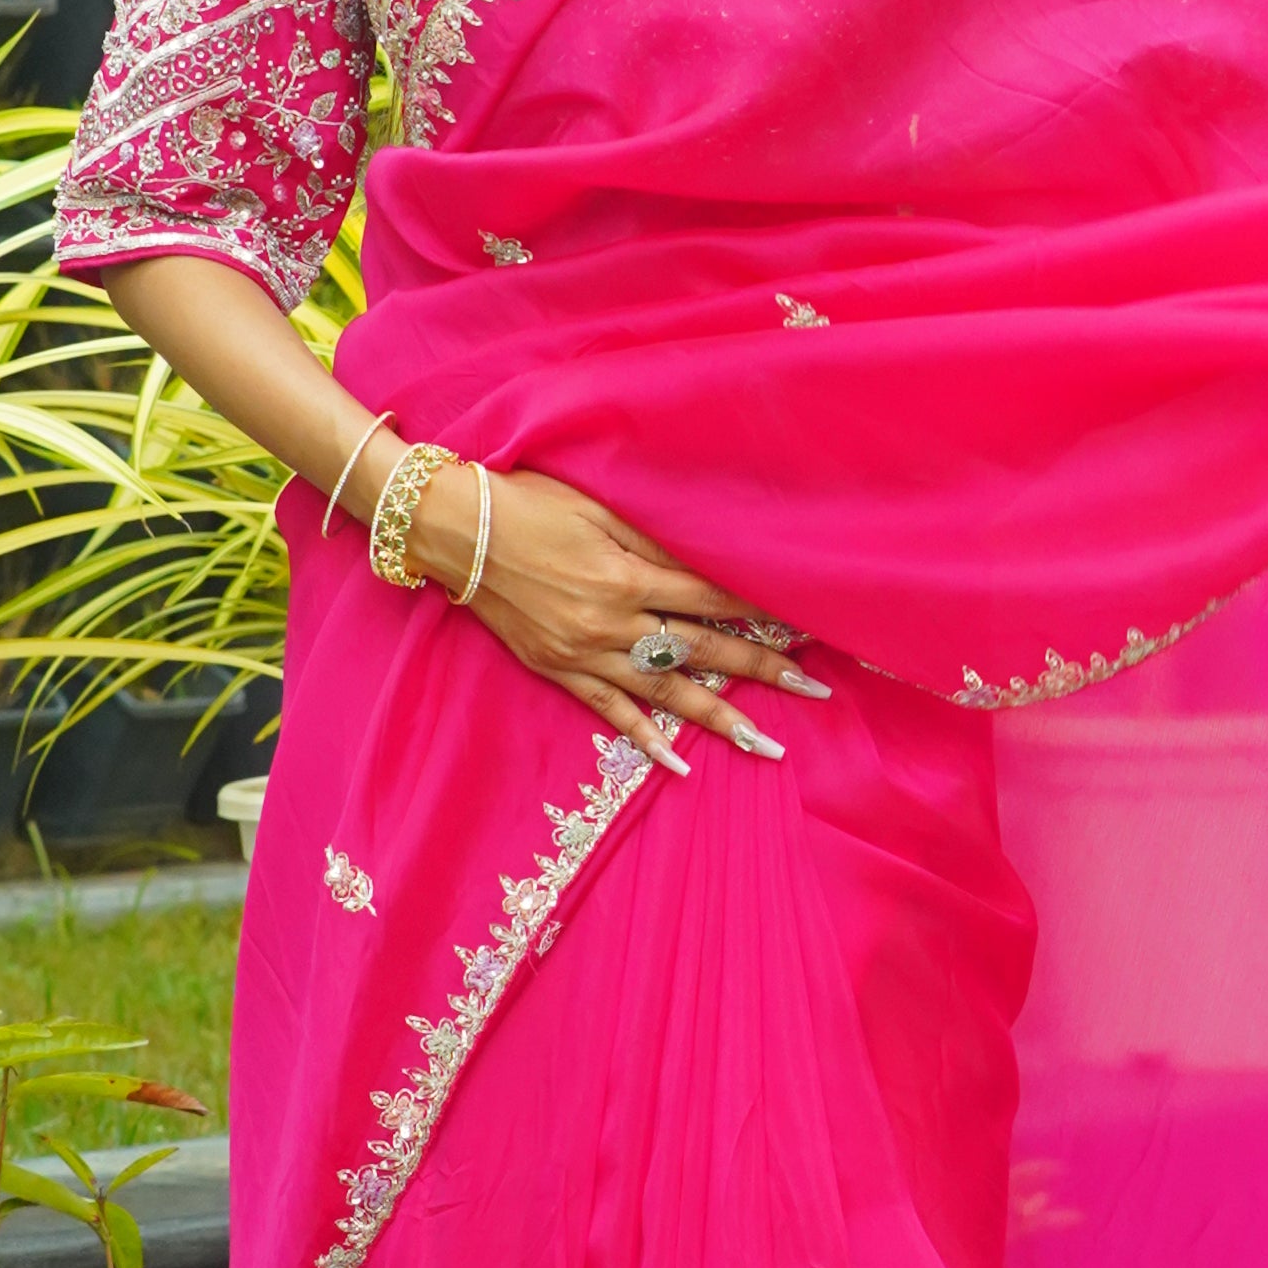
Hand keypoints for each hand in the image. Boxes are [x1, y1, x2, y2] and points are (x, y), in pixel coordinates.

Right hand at [397, 461, 824, 772]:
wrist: (451, 531)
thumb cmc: (527, 503)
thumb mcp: (597, 507)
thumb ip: (654, 541)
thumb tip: (710, 563)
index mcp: (625, 575)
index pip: (711, 597)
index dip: (760, 611)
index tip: (806, 625)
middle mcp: (610, 622)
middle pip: (702, 649)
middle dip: (763, 667)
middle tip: (816, 687)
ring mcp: (583, 653)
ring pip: (666, 692)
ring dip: (721, 719)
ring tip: (768, 744)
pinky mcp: (558, 670)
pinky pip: (609, 712)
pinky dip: (646, 740)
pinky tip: (680, 763)